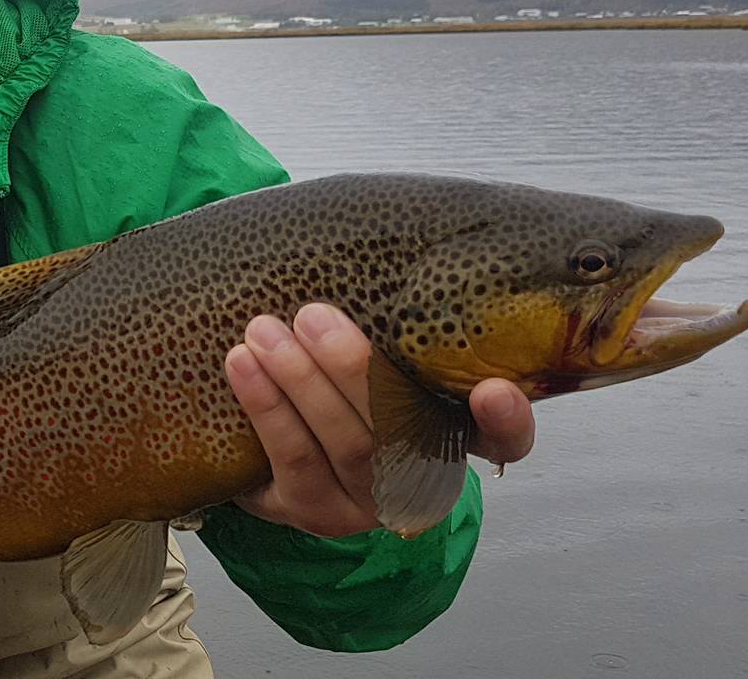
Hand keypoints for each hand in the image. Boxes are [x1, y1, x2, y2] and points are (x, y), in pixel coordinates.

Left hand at [224, 303, 535, 536]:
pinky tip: (241, 365)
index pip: (504, 439)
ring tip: (262, 331)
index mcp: (453, 431)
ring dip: (301, 383)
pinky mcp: (315, 513)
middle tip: (311, 316)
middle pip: (403, 432)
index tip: (494, 390)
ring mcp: (369, 502)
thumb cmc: (334, 373)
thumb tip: (374, 234)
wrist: (268, 441)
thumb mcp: (371, 348)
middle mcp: (421, 476)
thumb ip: (387, 317)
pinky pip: (294, 461)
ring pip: (347, 446)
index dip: (506, 420)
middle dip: (354, 370)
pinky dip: (266, 409)